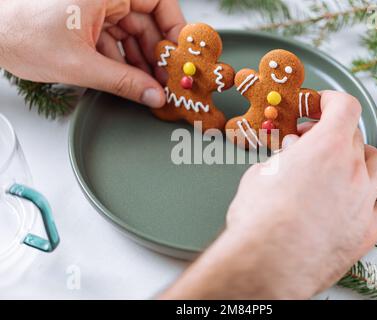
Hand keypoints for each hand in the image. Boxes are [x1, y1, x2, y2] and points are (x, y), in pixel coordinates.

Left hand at [0, 0, 184, 107]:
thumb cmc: (21, 35)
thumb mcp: (81, 65)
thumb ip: (123, 82)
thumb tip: (153, 95)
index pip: (158, 1)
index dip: (175, 28)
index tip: (182, 54)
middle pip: (147, 22)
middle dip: (157, 54)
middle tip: (167, 80)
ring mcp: (96, 8)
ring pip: (133, 35)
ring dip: (142, 62)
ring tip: (151, 87)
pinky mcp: (88, 22)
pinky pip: (117, 41)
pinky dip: (125, 62)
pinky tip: (132, 81)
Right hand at [161, 91, 376, 298]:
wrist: (268, 264)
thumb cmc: (259, 219)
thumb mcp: (261, 174)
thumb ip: (283, 158)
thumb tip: (292, 154)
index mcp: (325, 148)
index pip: (343, 107)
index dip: (330, 99)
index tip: (320, 104)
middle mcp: (352, 170)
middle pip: (355, 136)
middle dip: (331, 131)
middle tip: (311, 139)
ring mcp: (365, 201)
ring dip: (362, 155)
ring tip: (346, 160)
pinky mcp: (368, 230)